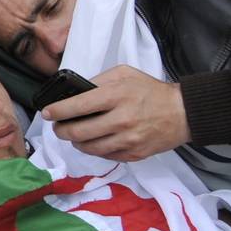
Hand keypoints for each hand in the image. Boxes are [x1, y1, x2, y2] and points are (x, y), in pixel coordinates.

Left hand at [42, 64, 189, 160]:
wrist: (183, 112)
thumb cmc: (151, 91)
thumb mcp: (124, 74)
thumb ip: (98, 81)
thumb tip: (74, 92)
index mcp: (116, 96)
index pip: (77, 106)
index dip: (56, 111)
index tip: (47, 113)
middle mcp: (121, 120)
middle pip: (78, 132)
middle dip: (61, 131)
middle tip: (58, 127)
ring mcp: (128, 140)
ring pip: (89, 148)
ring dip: (76, 143)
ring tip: (74, 135)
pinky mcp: (134, 154)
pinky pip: (105, 156)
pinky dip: (95, 149)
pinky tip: (94, 141)